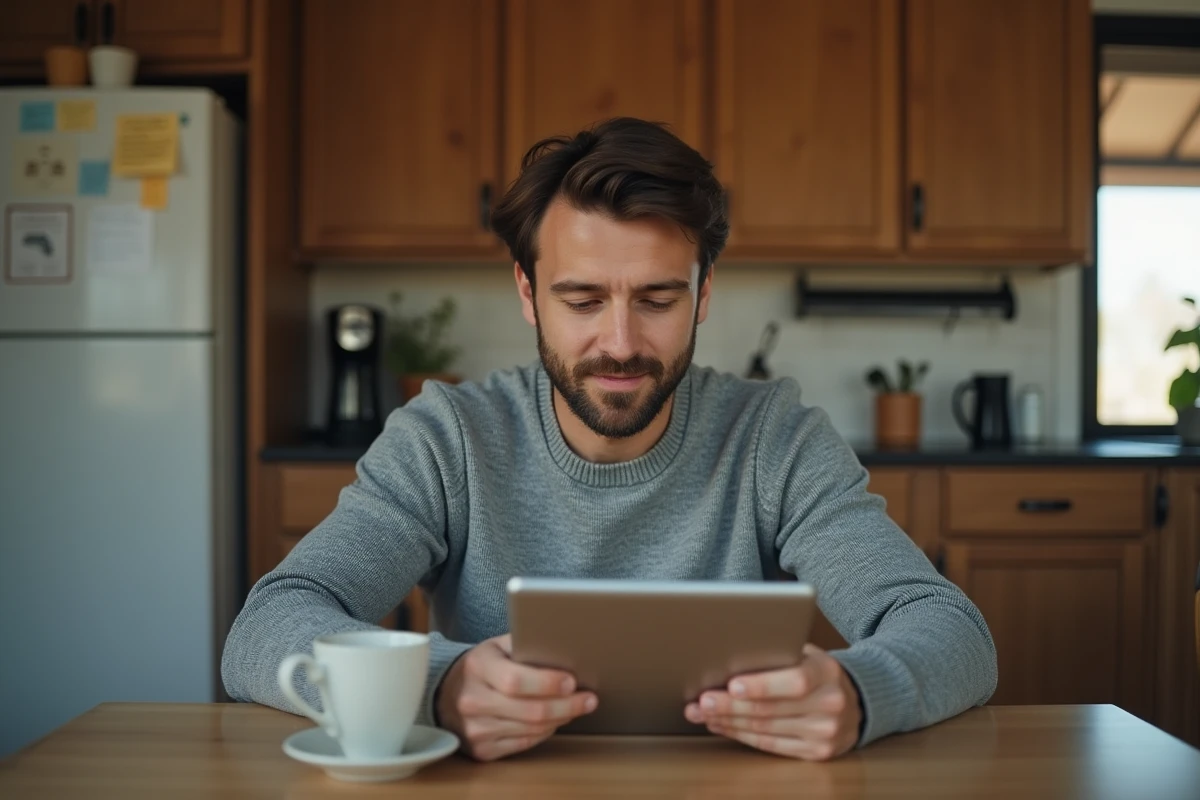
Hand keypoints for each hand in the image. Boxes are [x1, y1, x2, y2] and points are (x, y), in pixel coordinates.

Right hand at [435, 634, 597, 760]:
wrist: (446, 695)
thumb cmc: (482, 666)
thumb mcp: (497, 645)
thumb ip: (525, 645)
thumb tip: (565, 650)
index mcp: (477, 666)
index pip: (515, 680)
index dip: (548, 683)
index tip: (572, 681)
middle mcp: (472, 700)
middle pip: (530, 710)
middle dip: (567, 705)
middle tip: (589, 699)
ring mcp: (475, 729)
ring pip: (531, 729)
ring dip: (560, 718)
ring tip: (577, 707)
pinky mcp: (481, 750)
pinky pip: (524, 743)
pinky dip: (545, 732)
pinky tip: (555, 720)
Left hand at [684, 644, 861, 760]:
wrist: (855, 701)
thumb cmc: (818, 671)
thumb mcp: (807, 654)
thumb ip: (779, 654)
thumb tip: (732, 656)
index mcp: (827, 672)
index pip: (794, 681)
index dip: (761, 685)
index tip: (732, 685)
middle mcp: (829, 704)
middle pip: (771, 709)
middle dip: (730, 706)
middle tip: (702, 702)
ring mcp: (824, 732)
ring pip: (766, 729)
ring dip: (729, 722)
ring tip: (703, 713)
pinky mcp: (816, 752)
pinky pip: (771, 745)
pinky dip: (742, 735)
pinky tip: (722, 726)